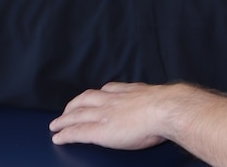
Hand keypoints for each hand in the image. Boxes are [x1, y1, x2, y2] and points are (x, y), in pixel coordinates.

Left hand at [50, 82, 174, 149]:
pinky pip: (77, 131)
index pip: (108, 90)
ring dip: (64, 118)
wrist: (166, 110)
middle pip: (87, 98)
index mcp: (130, 92)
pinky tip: (58, 137)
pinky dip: (66, 134)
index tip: (92, 96)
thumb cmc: (170, 106)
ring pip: (78, 113)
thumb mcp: (162, 98)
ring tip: (56, 124)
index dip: (97, 94)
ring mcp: (105, 114)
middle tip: (67, 109)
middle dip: (74, 104)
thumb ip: (156, 99)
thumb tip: (167, 102)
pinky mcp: (99, 130)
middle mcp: (113, 100)